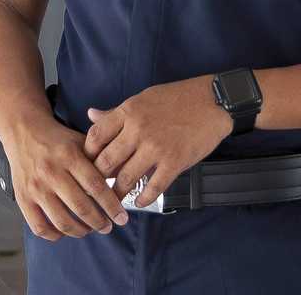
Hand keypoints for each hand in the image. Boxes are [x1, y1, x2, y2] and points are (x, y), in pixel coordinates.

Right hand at [2, 113, 129, 241]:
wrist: (24, 131)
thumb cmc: (58, 140)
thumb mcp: (81, 141)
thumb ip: (99, 160)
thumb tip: (120, 182)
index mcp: (69, 156)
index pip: (96, 187)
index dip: (112, 206)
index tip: (122, 218)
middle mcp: (51, 172)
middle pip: (81, 207)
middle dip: (99, 222)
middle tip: (108, 227)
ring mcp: (35, 187)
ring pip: (62, 221)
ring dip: (80, 231)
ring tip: (89, 229)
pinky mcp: (22, 198)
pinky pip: (39, 227)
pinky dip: (55, 235)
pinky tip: (65, 231)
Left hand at [83, 76, 233, 210]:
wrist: (213, 101)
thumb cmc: (176, 98)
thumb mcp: (142, 98)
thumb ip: (116, 112)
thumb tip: (90, 115)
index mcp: (128, 112)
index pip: (95, 137)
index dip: (87, 155)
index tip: (87, 164)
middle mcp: (138, 130)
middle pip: (106, 161)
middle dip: (98, 179)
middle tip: (96, 188)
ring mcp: (156, 147)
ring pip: (126, 178)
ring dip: (117, 193)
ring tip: (114, 200)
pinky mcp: (174, 162)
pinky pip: (153, 187)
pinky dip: (143, 198)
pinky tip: (139, 201)